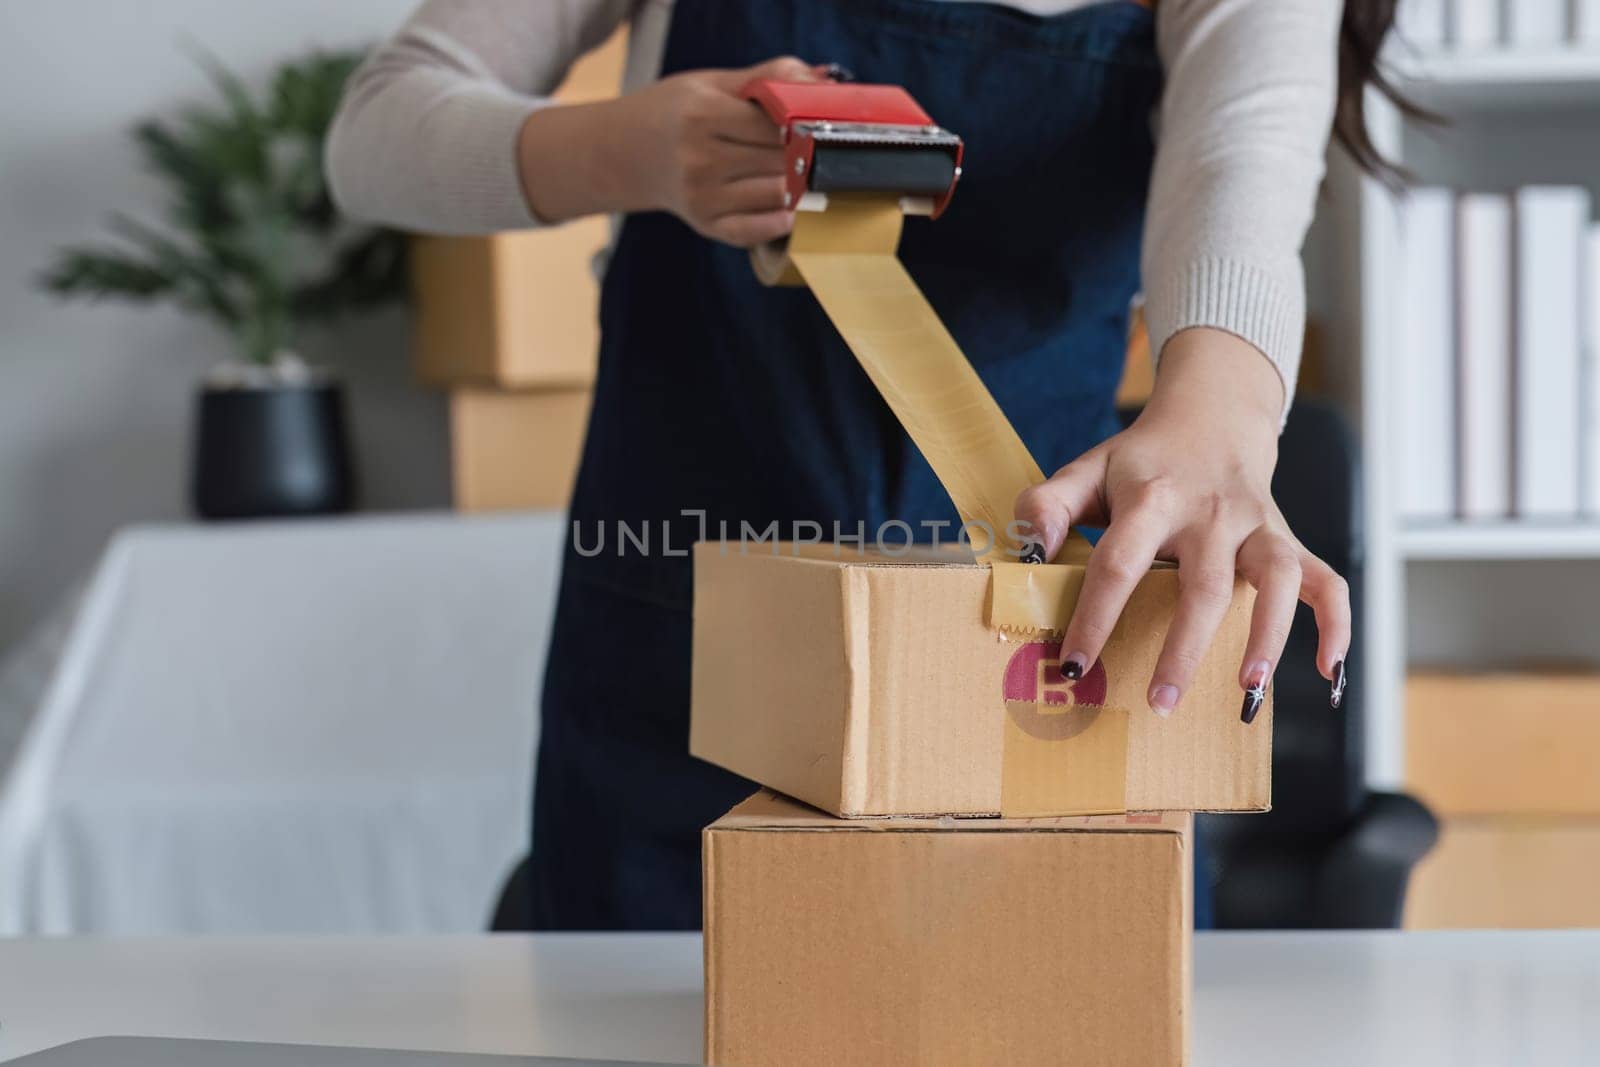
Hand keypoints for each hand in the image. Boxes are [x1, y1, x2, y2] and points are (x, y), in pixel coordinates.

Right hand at [519, 56, 819, 246]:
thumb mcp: (711, 82)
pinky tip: (791, 207)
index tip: (819, 124)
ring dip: (800, 187)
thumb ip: (767, 78)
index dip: (803, 124)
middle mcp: (700, 161)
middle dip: (806, 155)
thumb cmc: (675, 113)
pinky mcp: (705, 225)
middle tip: (821, 150)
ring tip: (808, 174)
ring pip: (776, 195)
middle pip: (779, 161)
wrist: (623, 153)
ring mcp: (702, 198)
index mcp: (702, 118)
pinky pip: (755, 231)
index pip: (774, 125)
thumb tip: (823, 81)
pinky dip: (780, 221)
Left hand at [1013, 327, 1350, 718]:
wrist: (1211, 413)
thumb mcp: (1088, 469)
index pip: (1119, 563)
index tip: (1074, 666)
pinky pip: (1325, 580)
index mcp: (1153, 498)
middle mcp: (1211, 513)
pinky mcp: (1287, 537)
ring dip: (1268, 636)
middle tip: (1159, 704)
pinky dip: (1335, 624)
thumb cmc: (1141, 458)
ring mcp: (1256, 525)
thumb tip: (1028, 552)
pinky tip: (1327, 672)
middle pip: (1204, 585)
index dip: (1095, 616)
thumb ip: (1047, 505)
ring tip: (1247, 691)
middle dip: (1184, 649)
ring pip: (1276, 580)